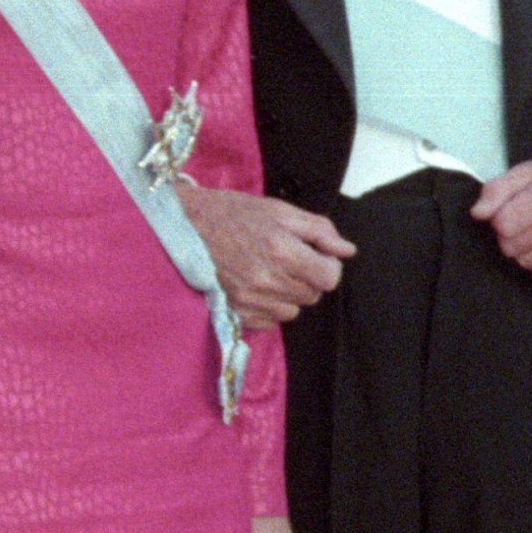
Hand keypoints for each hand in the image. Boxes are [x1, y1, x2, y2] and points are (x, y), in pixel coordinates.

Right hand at [176, 185, 355, 327]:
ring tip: (268, 271)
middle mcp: (268, 280)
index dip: (327, 266)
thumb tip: (347, 250)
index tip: (315, 256)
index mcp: (283, 251)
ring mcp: (250, 300)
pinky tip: (254, 286)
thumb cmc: (232, 213)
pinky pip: (270, 322)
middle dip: (307, 278)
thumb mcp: (279, 210)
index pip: (329, 278)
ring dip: (288, 294)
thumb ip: (319, 230)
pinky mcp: (235, 313)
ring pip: (292, 311)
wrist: (184, 226)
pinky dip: (268, 307)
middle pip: (312, 295)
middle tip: (287, 259)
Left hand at [470, 141, 531, 278]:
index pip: (503, 225)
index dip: (499, 219)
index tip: (509, 210)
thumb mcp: (527, 171)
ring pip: (526, 262)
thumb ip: (497, 190)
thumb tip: (477, 214)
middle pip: (511, 247)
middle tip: (525, 220)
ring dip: (526, 248)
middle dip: (509, 235)